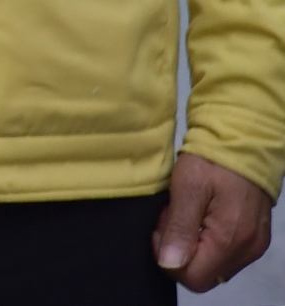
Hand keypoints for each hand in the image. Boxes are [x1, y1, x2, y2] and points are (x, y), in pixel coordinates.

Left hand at [157, 151, 273, 291]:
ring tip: (186, 214)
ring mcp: (253, 245)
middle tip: (172, 219)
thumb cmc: (212, 161)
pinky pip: (226, 254)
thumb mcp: (188, 189)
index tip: (163, 229)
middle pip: (204, 275)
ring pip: (214, 266)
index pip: (193, 278)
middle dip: (180, 253)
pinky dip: (208, 241)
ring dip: (193, 246)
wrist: (245, 140)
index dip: (170, 259)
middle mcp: (247, 249)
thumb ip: (179, 228)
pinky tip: (200, 216)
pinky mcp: (255, 237)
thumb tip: (169, 263)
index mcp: (230, 240)